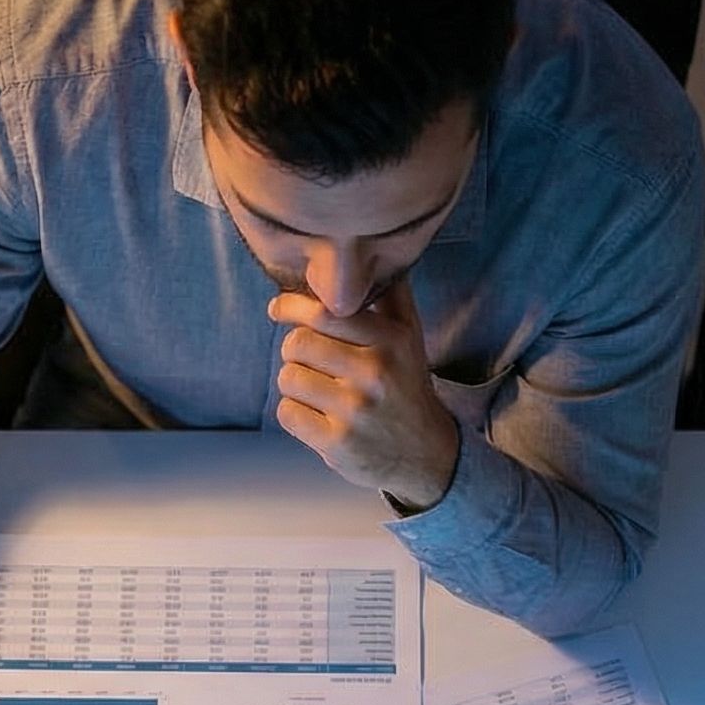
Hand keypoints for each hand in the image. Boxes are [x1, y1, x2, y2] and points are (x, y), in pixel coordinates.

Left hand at [269, 279, 460, 508]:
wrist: (425, 454)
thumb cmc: (406, 387)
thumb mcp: (409, 338)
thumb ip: (390, 294)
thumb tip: (370, 250)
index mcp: (391, 340)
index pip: (325, 311)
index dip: (291, 306)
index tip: (279, 309)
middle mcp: (376, 372)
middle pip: (298, 344)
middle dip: (295, 350)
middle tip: (310, 360)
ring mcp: (356, 410)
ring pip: (289, 378)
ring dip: (294, 383)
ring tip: (318, 390)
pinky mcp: (338, 443)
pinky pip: (287, 413)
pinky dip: (295, 414)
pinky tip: (318, 416)